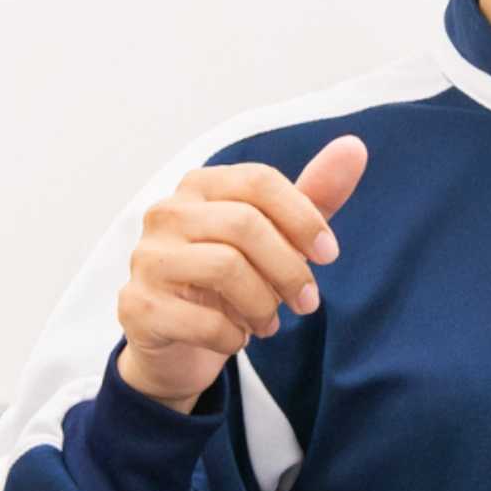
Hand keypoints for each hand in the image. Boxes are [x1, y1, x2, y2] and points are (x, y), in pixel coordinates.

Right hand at [117, 135, 368, 412]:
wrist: (179, 343)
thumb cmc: (233, 279)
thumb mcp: (280, 236)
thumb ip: (315, 195)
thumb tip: (354, 147)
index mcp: (200, 186)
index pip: (259, 181)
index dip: (303, 217)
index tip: (328, 254)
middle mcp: (166, 213)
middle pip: (245, 224)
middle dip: (289, 268)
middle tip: (308, 301)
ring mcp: (146, 258)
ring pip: (225, 267)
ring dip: (263, 304)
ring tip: (271, 321)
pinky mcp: (136, 306)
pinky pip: (200, 319)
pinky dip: (232, 335)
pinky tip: (237, 338)